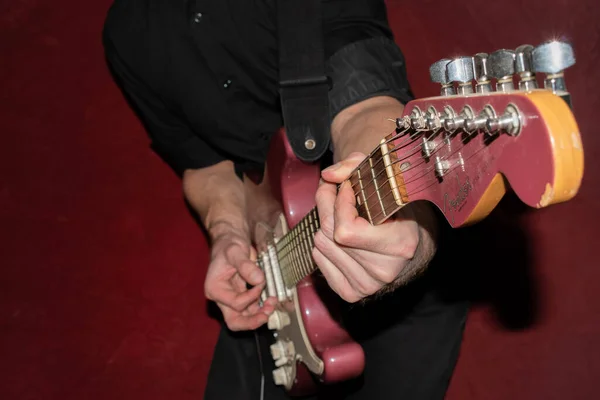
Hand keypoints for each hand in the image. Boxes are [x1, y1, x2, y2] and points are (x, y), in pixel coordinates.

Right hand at [204, 232, 276, 329]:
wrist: (231, 241)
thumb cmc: (229, 245)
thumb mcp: (235, 251)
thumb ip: (245, 265)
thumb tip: (258, 279)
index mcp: (214, 289)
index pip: (235, 303)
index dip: (251, 296)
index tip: (260, 282)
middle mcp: (221, 298)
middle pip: (234, 321)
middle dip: (252, 321)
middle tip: (267, 314)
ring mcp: (231, 299)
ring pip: (245, 318)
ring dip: (260, 315)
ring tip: (272, 304)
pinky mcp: (241, 297)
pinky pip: (252, 309)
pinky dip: (262, 308)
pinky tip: (271, 300)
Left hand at [312, 152, 421, 302]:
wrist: (410, 247)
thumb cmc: (399, 211)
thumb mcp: (388, 182)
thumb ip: (356, 168)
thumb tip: (328, 175)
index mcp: (399, 245)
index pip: (346, 229)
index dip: (340, 202)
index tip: (346, 186)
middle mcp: (383, 270)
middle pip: (329, 235)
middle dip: (327, 206)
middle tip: (334, 191)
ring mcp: (366, 285)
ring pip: (321, 245)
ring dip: (325, 225)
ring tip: (342, 215)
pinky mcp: (350, 292)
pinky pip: (318, 259)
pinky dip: (324, 244)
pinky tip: (340, 238)